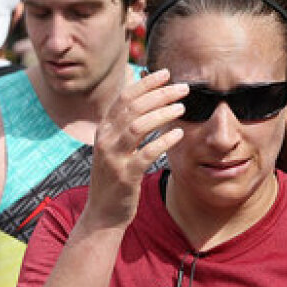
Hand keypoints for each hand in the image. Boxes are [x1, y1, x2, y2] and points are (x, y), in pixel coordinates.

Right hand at [83, 69, 185, 228]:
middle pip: (133, 107)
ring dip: (162, 113)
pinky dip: (163, 141)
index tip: (166, 73)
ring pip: (138, 126)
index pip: (124, 97)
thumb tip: (147, 99)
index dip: (146, 83)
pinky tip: (178, 134)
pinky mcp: (125, 176)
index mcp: (104, 129)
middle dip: (160, 94)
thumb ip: (126, 125)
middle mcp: (105, 140)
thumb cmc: (115, 177)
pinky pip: (146, 153)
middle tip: (183, 88)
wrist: (103, 214)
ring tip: (182, 108)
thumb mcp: (115, 148)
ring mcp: (114, 158)